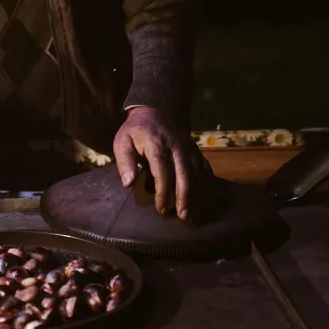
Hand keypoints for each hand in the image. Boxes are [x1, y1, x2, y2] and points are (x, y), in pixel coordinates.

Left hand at [112, 106, 213, 220]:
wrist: (153, 112)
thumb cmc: (135, 131)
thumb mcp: (122, 142)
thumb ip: (125, 162)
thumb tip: (128, 183)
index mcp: (156, 143)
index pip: (162, 171)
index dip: (163, 192)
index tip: (160, 208)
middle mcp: (176, 146)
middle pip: (185, 174)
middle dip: (184, 197)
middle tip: (182, 216)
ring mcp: (188, 147)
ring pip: (198, 173)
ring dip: (197, 194)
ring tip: (192, 213)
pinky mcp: (195, 150)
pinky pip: (205, 168)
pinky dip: (207, 184)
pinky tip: (204, 199)